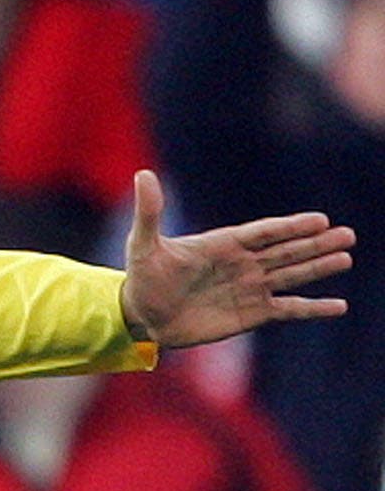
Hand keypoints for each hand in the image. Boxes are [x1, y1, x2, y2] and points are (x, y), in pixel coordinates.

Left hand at [120, 170, 352, 347]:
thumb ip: (150, 212)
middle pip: (287, 251)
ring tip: (345, 258)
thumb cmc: (143, 278)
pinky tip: (339, 306)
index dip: (290, 227)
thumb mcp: (143, 244)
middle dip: (316, 244)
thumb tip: (143, 174)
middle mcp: (244, 263)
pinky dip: (313, 308)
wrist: (143, 316)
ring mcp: (251, 288)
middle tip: (348, 235)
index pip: (264, 232)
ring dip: (318, 268)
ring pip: (292, 275)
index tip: (319, 220)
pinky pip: (289, 309)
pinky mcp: (253, 314)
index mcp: (224, 244)